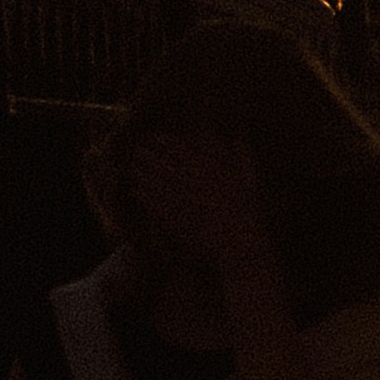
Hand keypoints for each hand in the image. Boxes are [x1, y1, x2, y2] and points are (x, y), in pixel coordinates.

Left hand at [123, 137, 273, 287]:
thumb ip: (239, 153)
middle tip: (137, 149)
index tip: (155, 136)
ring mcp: (179, 199)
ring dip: (142, 173)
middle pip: (163, 163)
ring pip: (154, 181)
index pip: (180, 148)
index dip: (165, 141)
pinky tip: (136, 191)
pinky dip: (143, 196)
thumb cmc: (247, 209)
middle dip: (148, 154)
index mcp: (208, 166)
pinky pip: (153, 204)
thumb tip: (235, 136)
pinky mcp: (172, 219)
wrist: (238, 242)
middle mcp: (189, 179)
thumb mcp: (248, 175)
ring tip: (132, 167)